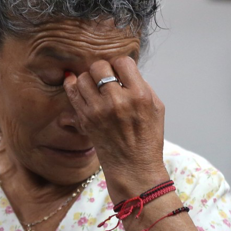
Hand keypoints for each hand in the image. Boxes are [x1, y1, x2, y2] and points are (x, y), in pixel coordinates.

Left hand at [64, 57, 168, 198]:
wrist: (134, 168)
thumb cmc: (148, 138)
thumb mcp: (157, 107)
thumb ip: (141, 85)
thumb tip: (122, 70)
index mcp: (139, 95)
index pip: (122, 62)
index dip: (121, 66)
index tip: (121, 74)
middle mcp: (117, 101)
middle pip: (99, 66)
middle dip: (103, 70)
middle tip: (107, 81)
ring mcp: (98, 111)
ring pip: (83, 77)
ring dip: (89, 79)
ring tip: (96, 88)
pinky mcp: (85, 120)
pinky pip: (73, 92)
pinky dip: (74, 87)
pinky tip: (81, 88)